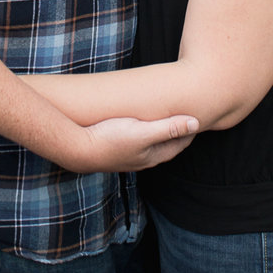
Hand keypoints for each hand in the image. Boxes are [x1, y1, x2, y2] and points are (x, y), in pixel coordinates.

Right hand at [68, 114, 202, 173]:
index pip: (180, 142)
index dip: (190, 128)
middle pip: (168, 144)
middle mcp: (142, 159)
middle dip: (178, 130)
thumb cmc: (109, 139)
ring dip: (160, 130)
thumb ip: (169, 128)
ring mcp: (128, 156)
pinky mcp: (115, 150)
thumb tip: (196, 123)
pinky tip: (140, 121)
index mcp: (153, 156)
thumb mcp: (142, 132)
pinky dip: (144, 131)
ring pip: (152, 142)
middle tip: (186, 112)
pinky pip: (137, 140)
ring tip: (166, 115)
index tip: (198, 113)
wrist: (74, 149)